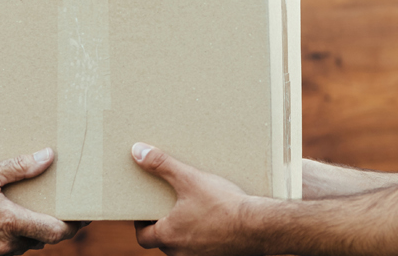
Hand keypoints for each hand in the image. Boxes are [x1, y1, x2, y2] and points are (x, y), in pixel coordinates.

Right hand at [0, 148, 79, 255]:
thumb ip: (18, 167)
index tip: (86, 214)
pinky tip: (10, 216)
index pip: (56, 232)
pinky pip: (9, 248)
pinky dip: (16, 235)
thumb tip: (48, 157)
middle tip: (65, 204)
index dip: (75, 225)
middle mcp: (4, 245)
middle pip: (44, 239)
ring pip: (27, 244)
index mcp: (9, 224)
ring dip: (35, 229)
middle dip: (56, 224)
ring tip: (37, 206)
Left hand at [130, 142, 262, 255]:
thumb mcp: (189, 179)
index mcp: (169, 236)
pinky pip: (204, 250)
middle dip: (163, 227)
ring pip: (183, 249)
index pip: (144, 237)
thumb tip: (137, 151)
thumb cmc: (223, 204)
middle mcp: (181, 253)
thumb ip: (161, 165)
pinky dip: (203, 239)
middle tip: (168, 208)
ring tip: (192, 214)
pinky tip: (214, 224)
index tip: (145, 211)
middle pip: (163, 243)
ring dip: (184, 235)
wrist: (260, 226)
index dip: (141, 224)